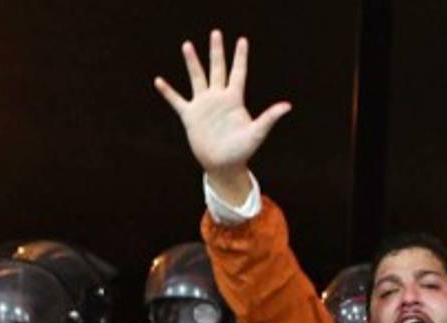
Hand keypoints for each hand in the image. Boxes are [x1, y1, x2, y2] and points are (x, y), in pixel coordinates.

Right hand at [153, 30, 291, 203]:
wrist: (223, 165)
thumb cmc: (242, 151)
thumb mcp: (256, 133)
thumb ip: (269, 118)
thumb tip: (287, 106)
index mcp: (234, 100)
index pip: (238, 73)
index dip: (240, 57)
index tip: (242, 40)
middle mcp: (218, 99)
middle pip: (217, 69)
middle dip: (217, 52)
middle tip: (215, 33)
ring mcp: (203, 106)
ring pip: (197, 78)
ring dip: (192, 63)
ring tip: (187, 45)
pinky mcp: (190, 116)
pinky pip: (177, 101)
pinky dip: (168, 92)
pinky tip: (158, 81)